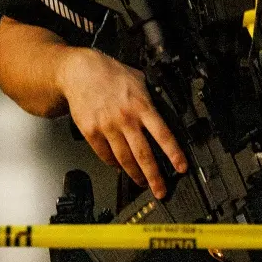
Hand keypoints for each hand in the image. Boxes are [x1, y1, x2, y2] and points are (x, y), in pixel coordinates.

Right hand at [53, 48, 187, 197]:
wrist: (79, 71)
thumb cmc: (110, 74)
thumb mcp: (139, 80)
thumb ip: (151, 98)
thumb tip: (165, 110)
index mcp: (141, 106)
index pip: (163, 135)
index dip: (174, 154)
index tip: (181, 167)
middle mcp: (125, 118)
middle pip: (143, 154)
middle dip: (154, 176)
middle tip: (161, 190)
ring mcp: (107, 127)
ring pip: (124, 158)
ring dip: (135, 174)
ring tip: (142, 182)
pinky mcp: (91, 132)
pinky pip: (105, 154)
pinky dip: (113, 164)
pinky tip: (120, 167)